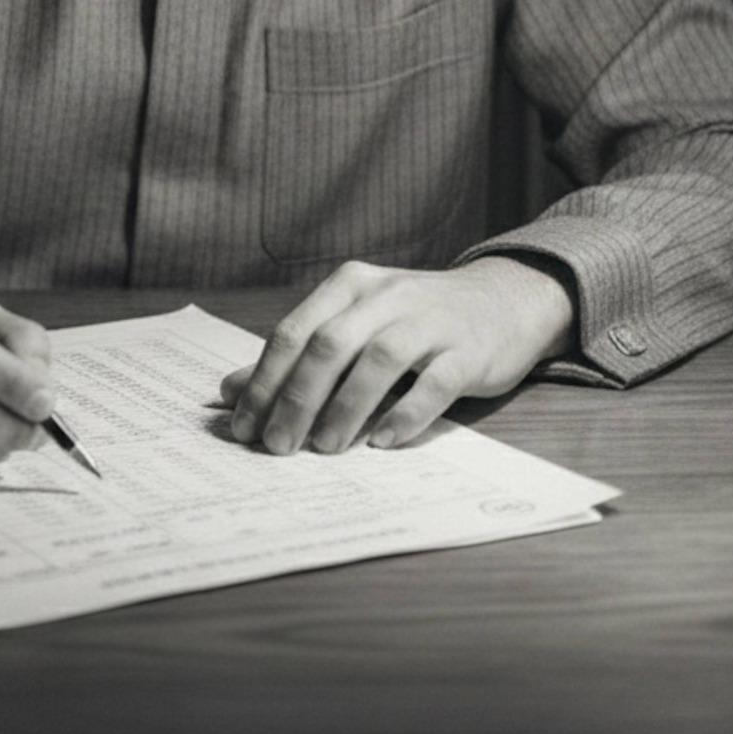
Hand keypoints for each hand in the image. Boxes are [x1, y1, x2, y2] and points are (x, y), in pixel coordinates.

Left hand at [220, 256, 575, 456]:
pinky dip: (406, 413)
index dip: (264, 380)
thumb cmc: (415, 320)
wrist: (503, 301)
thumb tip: (229, 391)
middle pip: (330, 345)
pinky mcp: (468, 351)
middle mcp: (388, 295)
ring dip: (346, 407)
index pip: (295, 331)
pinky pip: (434, 382)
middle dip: (297, 398)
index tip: (243, 426)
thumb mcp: (355, 325)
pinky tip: (383, 441)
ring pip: (380, 360)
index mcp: (351, 285)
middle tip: (277, 446)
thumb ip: (296, 356)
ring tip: (324, 448)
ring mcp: (431, 320)